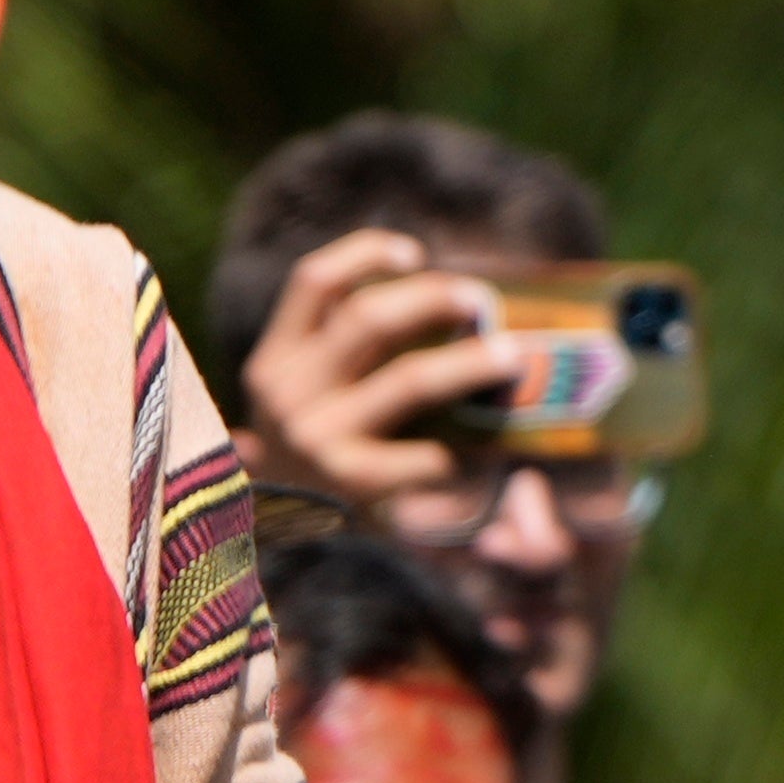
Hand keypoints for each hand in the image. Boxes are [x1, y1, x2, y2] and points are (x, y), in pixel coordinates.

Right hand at [235, 228, 522, 509]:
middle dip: (433, 298)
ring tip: (512, 355)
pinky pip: (417, 453)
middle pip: (368, 319)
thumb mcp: (306, 389)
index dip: (365, 253)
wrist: (271, 528)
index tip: (416, 254)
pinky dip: (453, 447)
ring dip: (467, 363)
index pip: (313, 281)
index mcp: (277, 356)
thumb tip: (447, 299)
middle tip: (481, 299)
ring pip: (406, 379)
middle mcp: (288, 390)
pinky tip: (476, 451)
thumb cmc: (314, 442)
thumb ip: (346, 347)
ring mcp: (315, 436)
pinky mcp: (347, 480)